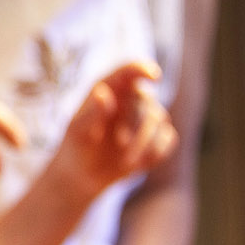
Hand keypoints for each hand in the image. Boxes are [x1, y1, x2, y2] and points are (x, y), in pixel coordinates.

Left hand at [47, 61, 176, 198]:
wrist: (84, 175)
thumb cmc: (77, 147)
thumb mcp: (78, 132)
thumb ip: (91, 113)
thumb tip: (103, 93)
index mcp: (108, 89)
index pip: (129, 70)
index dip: (143, 69)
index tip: (154, 75)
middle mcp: (129, 98)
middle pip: (146, 99)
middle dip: (136, 122)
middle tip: (120, 142)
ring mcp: (145, 118)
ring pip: (160, 119)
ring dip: (143, 142)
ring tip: (124, 158)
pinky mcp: (156, 137)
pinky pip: (168, 140)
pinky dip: (154, 153)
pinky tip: (138, 163)